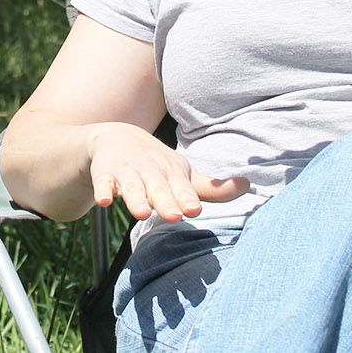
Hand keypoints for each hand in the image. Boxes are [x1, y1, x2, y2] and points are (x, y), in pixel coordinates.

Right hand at [87, 123, 248, 222]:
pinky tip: (104, 200)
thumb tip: (249, 185)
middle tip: (173, 216)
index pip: (181, 187)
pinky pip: (103, 183)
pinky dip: (103, 190)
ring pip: (131, 188)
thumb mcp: (183, 173)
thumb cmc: (157, 164)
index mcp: (172, 172)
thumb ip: (212, 187)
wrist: (116, 136)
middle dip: (165, 201)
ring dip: (136, 199)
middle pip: (158, 189)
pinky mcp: (105, 175)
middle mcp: (150, 171)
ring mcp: (126, 172)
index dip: (187, 198)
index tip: (193, 209)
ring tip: (141, 212)